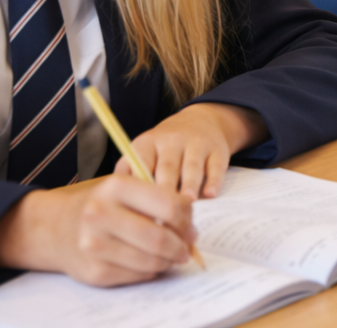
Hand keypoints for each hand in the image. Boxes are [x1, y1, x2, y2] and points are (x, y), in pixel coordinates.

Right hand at [0, 176, 196, 286]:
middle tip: (187, 247)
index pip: (169, 206)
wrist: (55, 227)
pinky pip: (136, 276)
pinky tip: (150, 262)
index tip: (190, 227)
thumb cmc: (101, 204)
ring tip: (172, 255)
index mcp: (116, 186)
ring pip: (150, 261)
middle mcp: (101, 214)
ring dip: (169, 261)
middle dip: (181, 246)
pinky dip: (151, 271)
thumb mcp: (126, 188)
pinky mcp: (93, 271)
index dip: (186, 220)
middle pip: (159, 238)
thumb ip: (159, 199)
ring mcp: (94, 245)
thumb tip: (190, 226)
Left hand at [120, 102, 267, 199]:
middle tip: (162, 215)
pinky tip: (210, 194)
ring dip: (190, 185)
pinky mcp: (217, 149)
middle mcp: (172, 140)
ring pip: (192, 166)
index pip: (141, 163)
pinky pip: (216, 165)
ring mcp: (196, 143)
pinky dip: (214, 180)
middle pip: (167, 166)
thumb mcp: (144, 152)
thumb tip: (119, 205)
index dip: (139, 187)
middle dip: (165, 190)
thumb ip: (131, 173)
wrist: (201, 121)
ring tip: (186, 203)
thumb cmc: (164, 148)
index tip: (137, 210)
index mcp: (147, 143)